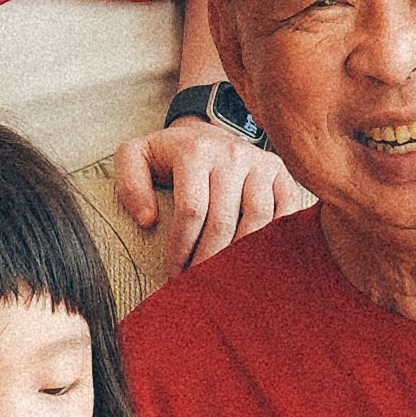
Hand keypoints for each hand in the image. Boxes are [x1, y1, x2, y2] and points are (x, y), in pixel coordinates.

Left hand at [104, 109, 305, 266]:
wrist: (204, 132)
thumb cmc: (167, 155)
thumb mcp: (135, 156)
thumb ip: (129, 184)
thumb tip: (148, 221)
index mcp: (194, 151)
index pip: (191, 211)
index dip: (181, 250)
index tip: (172, 274)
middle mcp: (231, 153)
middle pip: (224, 221)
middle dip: (208, 260)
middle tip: (197, 284)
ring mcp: (260, 162)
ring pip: (257, 220)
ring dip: (240, 256)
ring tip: (223, 277)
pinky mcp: (281, 172)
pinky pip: (286, 211)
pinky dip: (274, 239)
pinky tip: (256, 261)